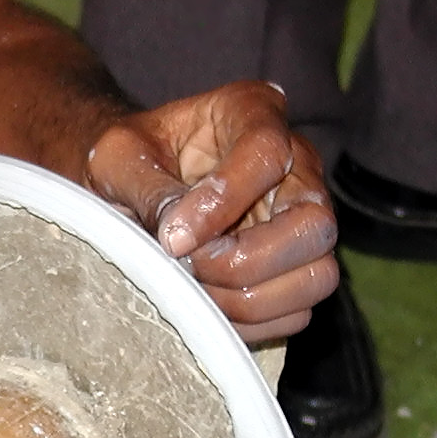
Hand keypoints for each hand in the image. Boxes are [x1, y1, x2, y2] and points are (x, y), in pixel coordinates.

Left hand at [84, 81, 338, 343]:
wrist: (136, 186)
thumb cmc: (131, 162)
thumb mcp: (119, 158)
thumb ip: (146, 187)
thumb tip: (177, 237)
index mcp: (253, 113)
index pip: (267, 152)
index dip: (223, 201)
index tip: (173, 238)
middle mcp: (297, 165)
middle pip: (314, 224)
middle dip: (247, 262)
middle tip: (191, 268)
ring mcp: (304, 221)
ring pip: (317, 276)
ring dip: (250, 300)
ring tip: (195, 292)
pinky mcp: (298, 269)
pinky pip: (297, 312)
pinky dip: (251, 324)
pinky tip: (207, 309)